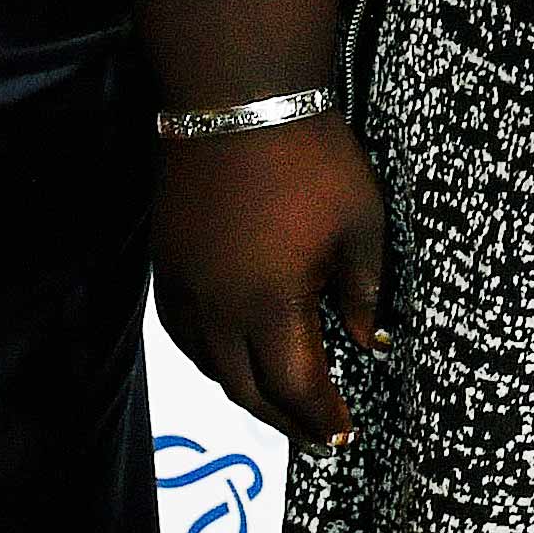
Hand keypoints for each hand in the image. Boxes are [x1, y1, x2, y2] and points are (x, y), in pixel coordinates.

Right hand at [152, 120, 386, 451]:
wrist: (239, 98)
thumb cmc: (312, 158)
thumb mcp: (359, 222)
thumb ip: (362, 288)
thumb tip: (366, 341)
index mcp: (271, 305)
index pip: (296, 386)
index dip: (320, 417)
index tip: (342, 434)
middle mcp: (220, 311)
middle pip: (247, 388)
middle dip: (284, 418)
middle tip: (312, 434)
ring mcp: (187, 286)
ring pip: (209, 365)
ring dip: (243, 390)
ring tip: (274, 399)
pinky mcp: (167, 260)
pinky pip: (181, 331)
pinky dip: (206, 355)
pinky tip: (224, 353)